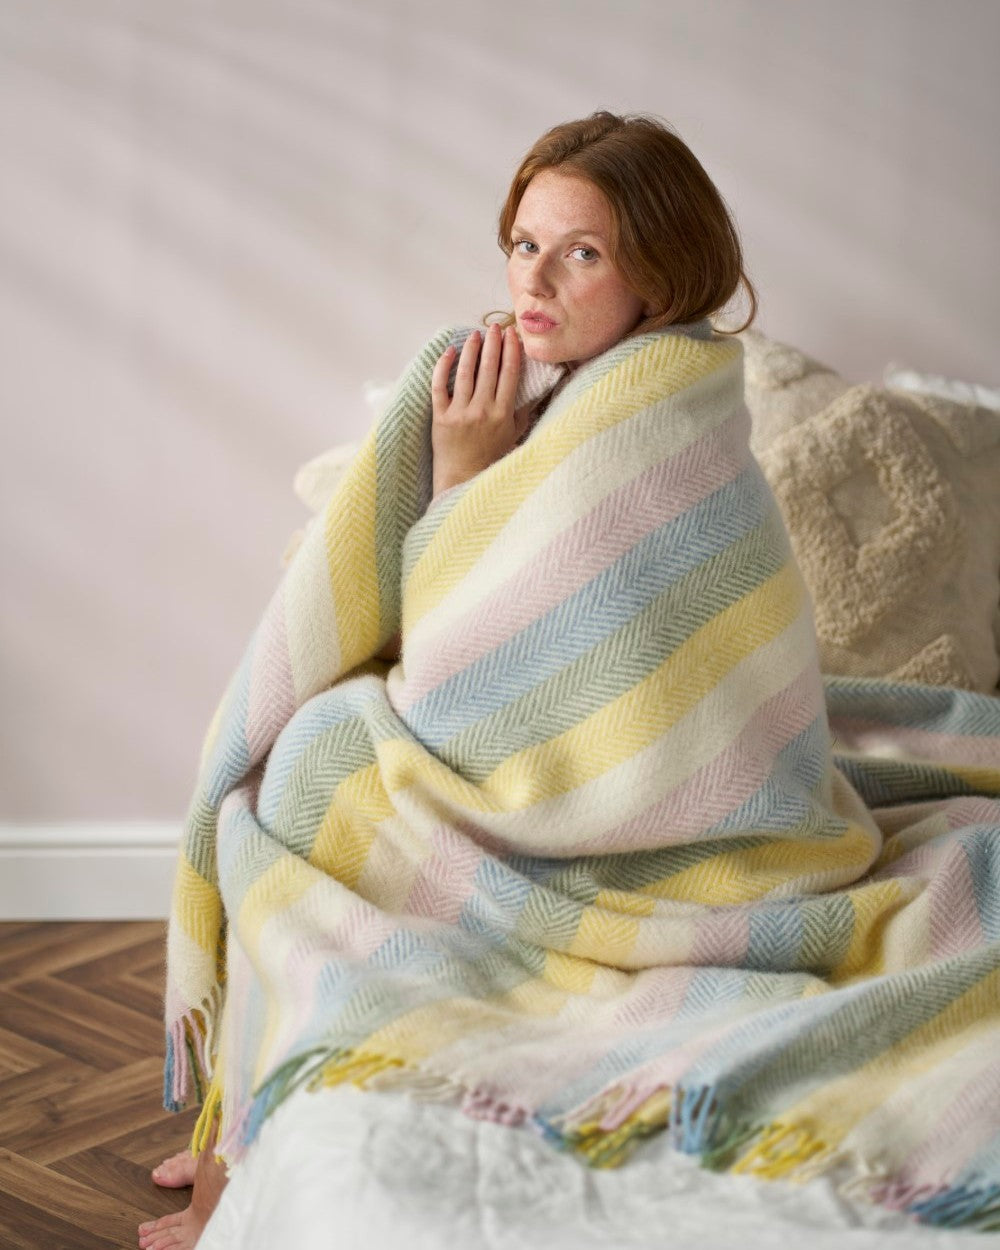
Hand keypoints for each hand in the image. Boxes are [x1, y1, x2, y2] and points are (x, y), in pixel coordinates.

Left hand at [430, 324, 523, 497]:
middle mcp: (482, 410)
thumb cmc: (491, 457)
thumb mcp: (514, 436)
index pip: (509, 374)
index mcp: (502, 414)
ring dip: (471, 349)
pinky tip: (450, 351)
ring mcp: (459, 413)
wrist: (462, 478)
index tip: (512, 335)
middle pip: (489, 368)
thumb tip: (533, 389)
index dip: (511, 351)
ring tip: (475, 334)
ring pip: (465, 372)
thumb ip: (522, 412)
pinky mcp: (440, 416)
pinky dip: (444, 367)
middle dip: (492, 343)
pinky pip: (439, 386)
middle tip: (495, 327)